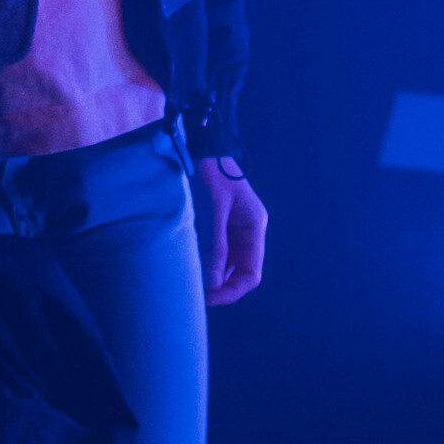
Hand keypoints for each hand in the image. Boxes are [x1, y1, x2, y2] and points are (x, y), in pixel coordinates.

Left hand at [195, 155, 266, 307]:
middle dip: (219, 288)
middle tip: (195, 295)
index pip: (251, 274)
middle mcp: (247, 231)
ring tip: (190, 283)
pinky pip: (215, 254)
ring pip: (226, 266)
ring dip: (211, 277)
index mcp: (254, 227)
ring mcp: (233, 229)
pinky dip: (204, 264)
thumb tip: (212, 284)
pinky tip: (189, 267)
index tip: (208, 298)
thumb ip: (214, 246)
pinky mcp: (217, 225)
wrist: (201, 145)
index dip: (232, 291)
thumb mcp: (213, 210)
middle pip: (239, 274)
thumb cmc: (209, 173)